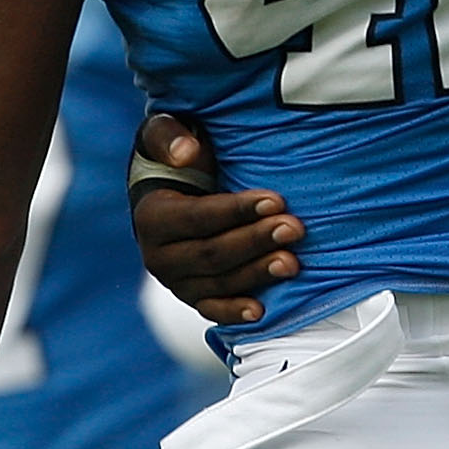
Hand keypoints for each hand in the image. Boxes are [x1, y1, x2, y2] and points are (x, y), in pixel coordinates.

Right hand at [129, 114, 306, 324]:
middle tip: (295, 228)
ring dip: (256, 274)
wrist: (168, 193)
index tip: (276, 200)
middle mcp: (158, 255)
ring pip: (218, 283)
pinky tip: (262, 310)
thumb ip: (171, 136)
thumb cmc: (176, 159)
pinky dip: (235, 312)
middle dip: (255, 241)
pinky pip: (212, 309)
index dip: (237, 210)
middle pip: (211, 254)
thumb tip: (187, 153)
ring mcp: (175, 281)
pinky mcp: (191, 296)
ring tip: (293, 262)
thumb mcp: (164, 135)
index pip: (199, 217)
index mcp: (153, 217)